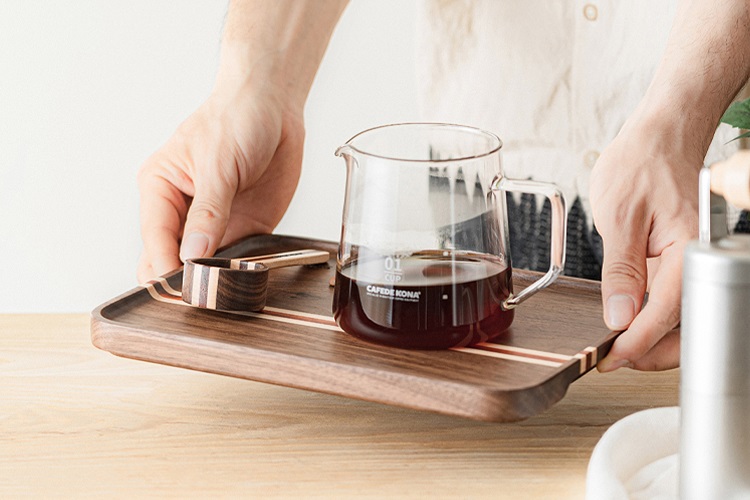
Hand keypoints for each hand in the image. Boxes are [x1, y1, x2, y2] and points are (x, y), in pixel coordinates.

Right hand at [136, 80, 303, 281]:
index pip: (155, 238)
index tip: (181, 287)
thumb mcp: (218, 165)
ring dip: (213, 277)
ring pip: (203, 264)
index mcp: (160, 189)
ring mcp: (213, 223)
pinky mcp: (243, 229)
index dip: (165, 266)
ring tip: (225, 286)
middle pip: (170, 258)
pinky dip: (240, 271)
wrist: (274, 108)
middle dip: (183, 278)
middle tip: (201, 292)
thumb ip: (208, 212)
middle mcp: (182, 211)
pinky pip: (236, 260)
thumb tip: (192, 253)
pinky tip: (246, 276)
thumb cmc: (234, 119)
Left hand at [590, 117, 700, 371]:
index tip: (613, 358)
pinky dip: (654, 318)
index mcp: (692, 248)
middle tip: (614, 360)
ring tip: (618, 347)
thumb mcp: (619, 215)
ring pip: (683, 318)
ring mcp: (694, 261)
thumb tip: (620, 315)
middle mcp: (701, 259)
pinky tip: (630, 323)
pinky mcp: (684, 260)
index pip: (668, 311)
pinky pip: (676, 300)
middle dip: (652, 351)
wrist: (661, 136)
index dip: (639, 341)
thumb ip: (621, 269)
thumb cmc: (641, 163)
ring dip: (654, 339)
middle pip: (686, 325)